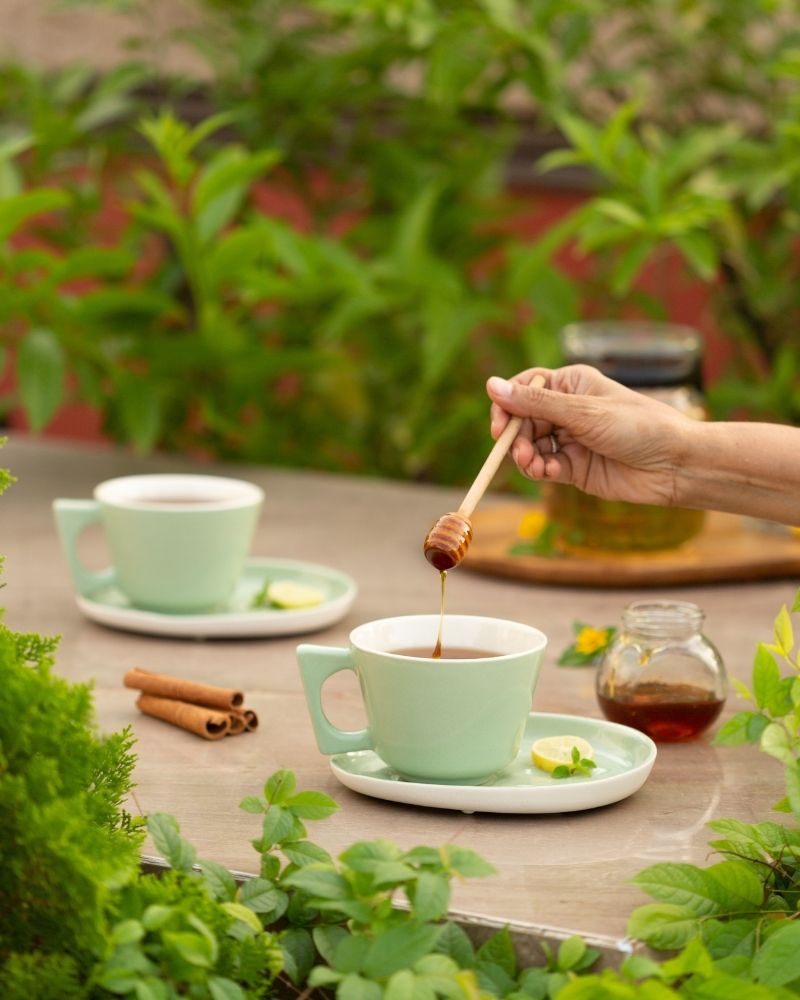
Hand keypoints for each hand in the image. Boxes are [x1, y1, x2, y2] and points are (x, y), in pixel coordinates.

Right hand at [486, 365, 693, 507]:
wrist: (674, 465)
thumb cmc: (637, 426)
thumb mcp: (583, 412)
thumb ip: (535, 403)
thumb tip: (490, 385)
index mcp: (570, 385)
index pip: (524, 388)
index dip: (507, 406)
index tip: (500, 427)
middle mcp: (567, 410)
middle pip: (522, 421)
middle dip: (516, 438)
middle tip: (521, 454)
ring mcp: (570, 439)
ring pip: (530, 447)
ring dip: (526, 458)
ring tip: (535, 467)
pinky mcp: (574, 467)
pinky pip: (545, 467)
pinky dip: (541, 471)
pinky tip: (549, 474)